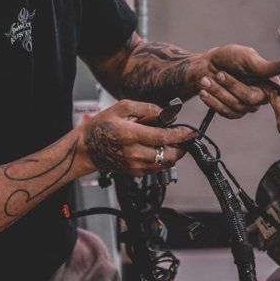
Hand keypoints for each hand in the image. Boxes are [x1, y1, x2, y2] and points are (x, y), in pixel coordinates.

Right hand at [79, 100, 196, 176]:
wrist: (87, 148)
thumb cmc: (102, 126)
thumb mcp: (122, 107)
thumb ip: (146, 108)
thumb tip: (165, 112)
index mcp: (131, 135)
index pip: (164, 137)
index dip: (182, 135)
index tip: (192, 132)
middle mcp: (134, 153)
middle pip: (169, 154)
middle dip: (181, 147)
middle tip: (183, 138)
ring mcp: (135, 165)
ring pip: (165, 163)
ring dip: (173, 153)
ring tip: (171, 142)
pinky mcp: (135, 172)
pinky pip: (157, 168)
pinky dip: (163, 159)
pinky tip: (158, 149)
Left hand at [197, 44, 279, 133]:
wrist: (205, 65)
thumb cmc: (228, 58)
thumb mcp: (246, 56)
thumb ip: (263, 66)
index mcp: (268, 83)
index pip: (279, 102)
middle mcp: (259, 96)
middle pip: (250, 99)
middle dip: (232, 85)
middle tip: (220, 74)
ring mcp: (245, 106)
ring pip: (235, 106)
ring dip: (218, 91)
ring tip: (207, 80)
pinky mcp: (232, 112)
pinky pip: (225, 112)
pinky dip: (213, 101)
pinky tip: (205, 92)